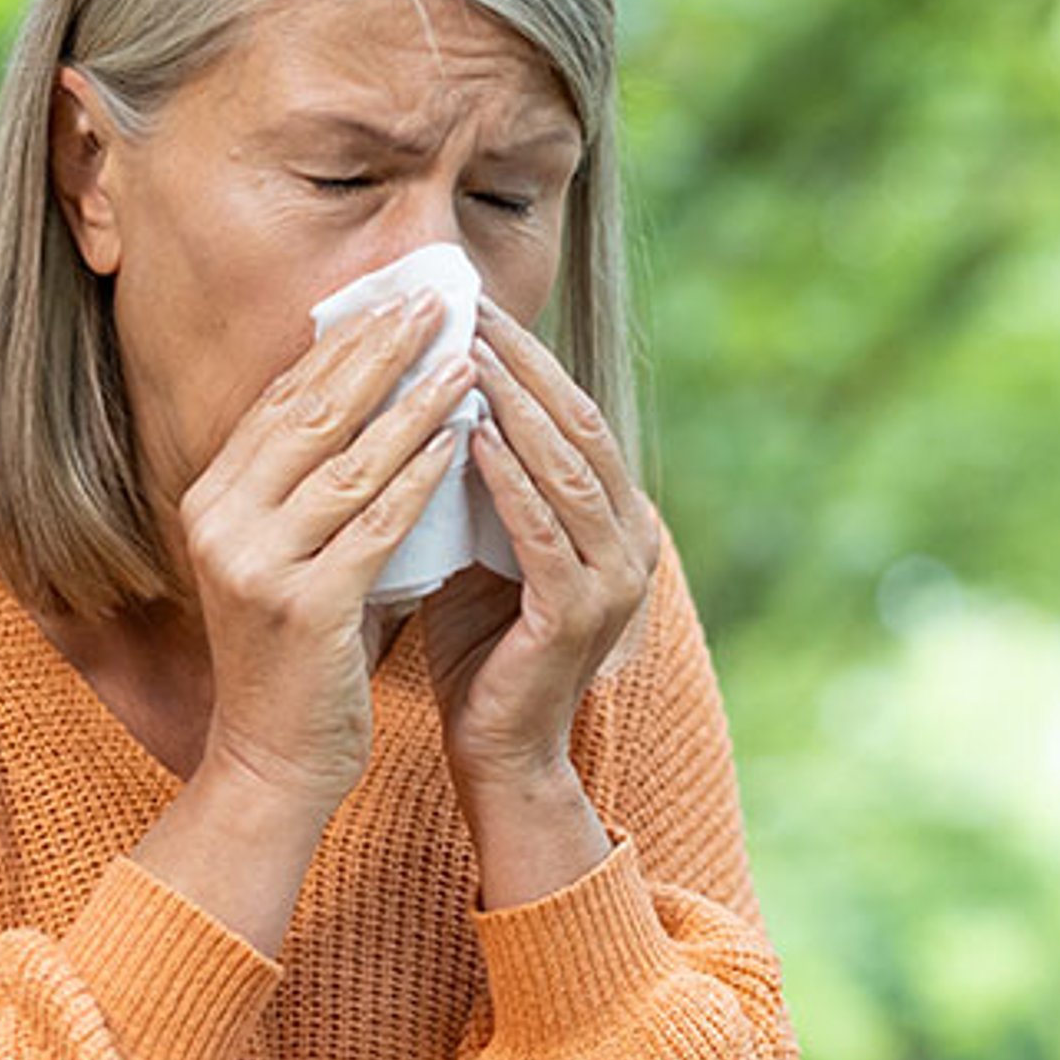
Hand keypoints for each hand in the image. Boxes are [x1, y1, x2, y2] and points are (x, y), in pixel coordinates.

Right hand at [175, 292, 477, 809]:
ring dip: (415, 404)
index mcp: (211, 499)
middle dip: (380, 352)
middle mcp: (220, 521)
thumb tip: (376, 398)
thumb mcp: (290, 555)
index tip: (397, 302)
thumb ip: (315, 488)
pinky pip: (375, 523)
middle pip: (312, 414)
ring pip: (350, 461)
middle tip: (436, 304)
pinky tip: (462, 441)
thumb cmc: (299, 655)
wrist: (274, 760)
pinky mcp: (303, 606)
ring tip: (467, 361)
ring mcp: (256, 564)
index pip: (283, 401)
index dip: (343, 346)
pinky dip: (422, 477)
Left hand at [423, 295, 661, 794]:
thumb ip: (478, 482)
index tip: (475, 307)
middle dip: (524, 364)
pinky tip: (472, 438)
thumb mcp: (480, 547)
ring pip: (568, 471)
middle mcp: (630, 542)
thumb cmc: (481, 648)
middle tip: (471, 308)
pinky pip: (542, 532)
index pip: (574, 417)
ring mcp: (613, 581)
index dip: (529, 358)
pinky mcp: (578, 616)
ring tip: (468, 354)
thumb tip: (429, 396)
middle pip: (579, 428)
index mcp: (615, 520)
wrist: (497, 752)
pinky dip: (509, 480)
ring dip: (517, 408)